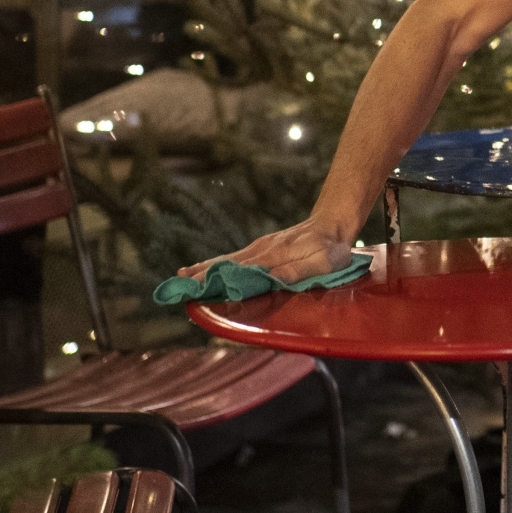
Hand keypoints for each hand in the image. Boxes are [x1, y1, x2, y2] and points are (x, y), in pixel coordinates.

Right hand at [179, 219, 353, 286]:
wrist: (333, 223)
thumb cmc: (331, 248)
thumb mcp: (323, 262)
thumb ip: (298, 271)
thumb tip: (270, 279)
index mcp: (274, 256)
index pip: (240, 272)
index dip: (218, 281)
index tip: (195, 289)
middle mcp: (262, 250)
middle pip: (227, 264)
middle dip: (202, 275)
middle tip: (178, 285)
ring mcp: (261, 247)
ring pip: (228, 259)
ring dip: (204, 268)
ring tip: (182, 276)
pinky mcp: (263, 246)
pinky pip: (235, 256)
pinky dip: (217, 263)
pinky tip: (205, 267)